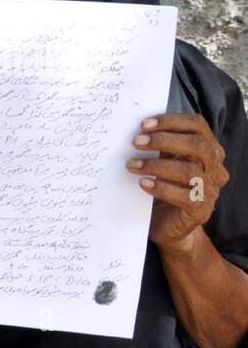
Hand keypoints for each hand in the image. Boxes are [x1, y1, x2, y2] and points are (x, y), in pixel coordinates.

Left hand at [127, 114, 227, 250]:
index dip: (172, 121)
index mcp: (208, 150)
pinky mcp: (201, 210)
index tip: (144, 124)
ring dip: (156, 165)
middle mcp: (214, 168)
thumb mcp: (163, 163)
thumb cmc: (164, 188)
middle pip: (198, 145)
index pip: (198, 126)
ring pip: (189, 171)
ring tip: (132, 165)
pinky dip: (161, 188)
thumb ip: (159, 146)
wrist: (168, 226)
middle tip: (136, 142)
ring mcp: (210, 190)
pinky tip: (143, 184)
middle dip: (165, 140)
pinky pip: (184, 196)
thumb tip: (138, 129)